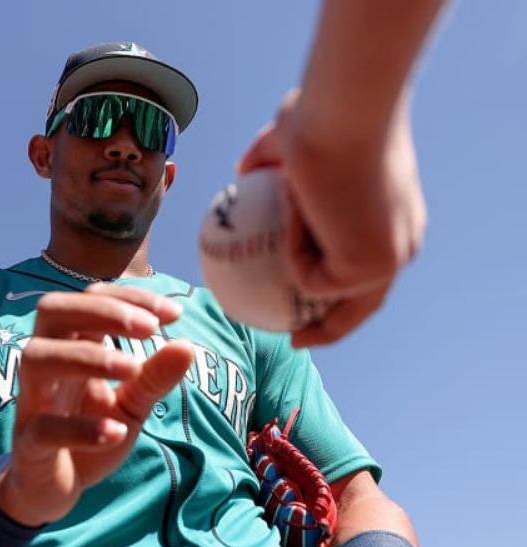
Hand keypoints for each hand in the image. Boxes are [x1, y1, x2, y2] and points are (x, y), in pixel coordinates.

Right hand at [0, 284, 193, 526]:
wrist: (51, 488)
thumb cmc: (87, 436)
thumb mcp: (130, 405)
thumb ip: (154, 377)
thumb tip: (187, 345)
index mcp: (69, 347)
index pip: (89, 299)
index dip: (129, 298)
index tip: (173, 314)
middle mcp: (45, 365)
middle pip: (51, 310)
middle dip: (101, 311)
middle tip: (149, 329)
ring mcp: (32, 403)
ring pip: (37, 358)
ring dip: (87, 357)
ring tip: (132, 369)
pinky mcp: (29, 445)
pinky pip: (44, 429)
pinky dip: (81, 429)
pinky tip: (116, 433)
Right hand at [238, 88, 423, 345]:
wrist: (344, 114)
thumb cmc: (321, 115)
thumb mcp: (287, 138)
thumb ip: (267, 158)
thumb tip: (242, 170)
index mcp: (393, 221)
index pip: (370, 272)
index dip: (341, 295)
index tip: (304, 307)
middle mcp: (399, 246)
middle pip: (364, 306)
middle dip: (330, 330)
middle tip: (292, 337)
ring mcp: (387, 260)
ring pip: (328, 292)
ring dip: (294, 268)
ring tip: (275, 256)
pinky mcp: (368, 268)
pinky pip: (308, 276)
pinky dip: (290, 248)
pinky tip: (294, 207)